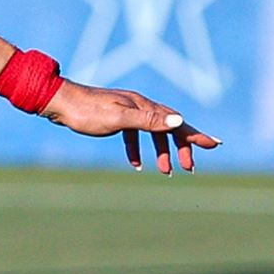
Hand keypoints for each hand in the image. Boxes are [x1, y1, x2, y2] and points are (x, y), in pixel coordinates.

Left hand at [41, 80, 220, 174]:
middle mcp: (138, 105)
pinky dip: (138, 149)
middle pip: (168, 127)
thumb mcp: (119, 118)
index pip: (176, 121)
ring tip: (165, 171)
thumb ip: (149, 121)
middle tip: (189, 168)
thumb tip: (179, 120)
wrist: (58, 102)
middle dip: (182, 147)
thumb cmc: (87, 111)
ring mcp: (126, 110)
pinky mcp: (113, 117)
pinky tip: (135, 164)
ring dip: (161, 151)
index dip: (196, 134)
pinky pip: (133, 134)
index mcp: (143, 105)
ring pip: (152, 132)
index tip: (215, 145)